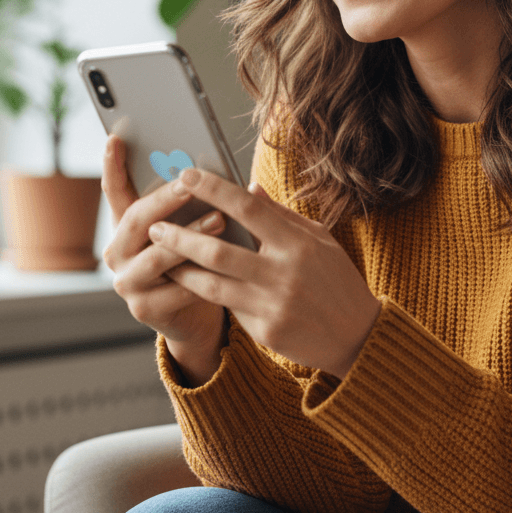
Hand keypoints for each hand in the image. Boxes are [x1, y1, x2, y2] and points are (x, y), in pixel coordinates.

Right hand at [101, 135, 227, 383]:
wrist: (193, 313)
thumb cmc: (194, 260)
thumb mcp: (188, 227)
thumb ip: (188, 204)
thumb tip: (209, 169)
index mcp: (124, 227)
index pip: (114, 191)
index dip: (113, 165)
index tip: (116, 137)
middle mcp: (117, 252)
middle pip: (136, 219)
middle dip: (165, 199)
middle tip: (190, 182)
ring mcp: (127, 282)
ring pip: (157, 255)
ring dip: (190, 237)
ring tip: (219, 220)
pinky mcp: (144, 309)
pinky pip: (176, 289)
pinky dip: (202, 275)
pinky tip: (224, 265)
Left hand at [147, 167, 381, 378]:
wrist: (357, 337)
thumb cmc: (337, 280)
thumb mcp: (319, 240)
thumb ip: (281, 216)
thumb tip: (248, 189)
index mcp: (298, 243)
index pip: (247, 208)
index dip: (213, 189)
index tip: (186, 175)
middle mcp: (283, 273)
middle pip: (218, 250)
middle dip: (180, 235)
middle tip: (154, 224)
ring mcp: (272, 304)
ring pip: (211, 284)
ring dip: (180, 267)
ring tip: (158, 254)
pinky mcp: (265, 331)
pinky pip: (227, 307)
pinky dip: (204, 292)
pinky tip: (186, 280)